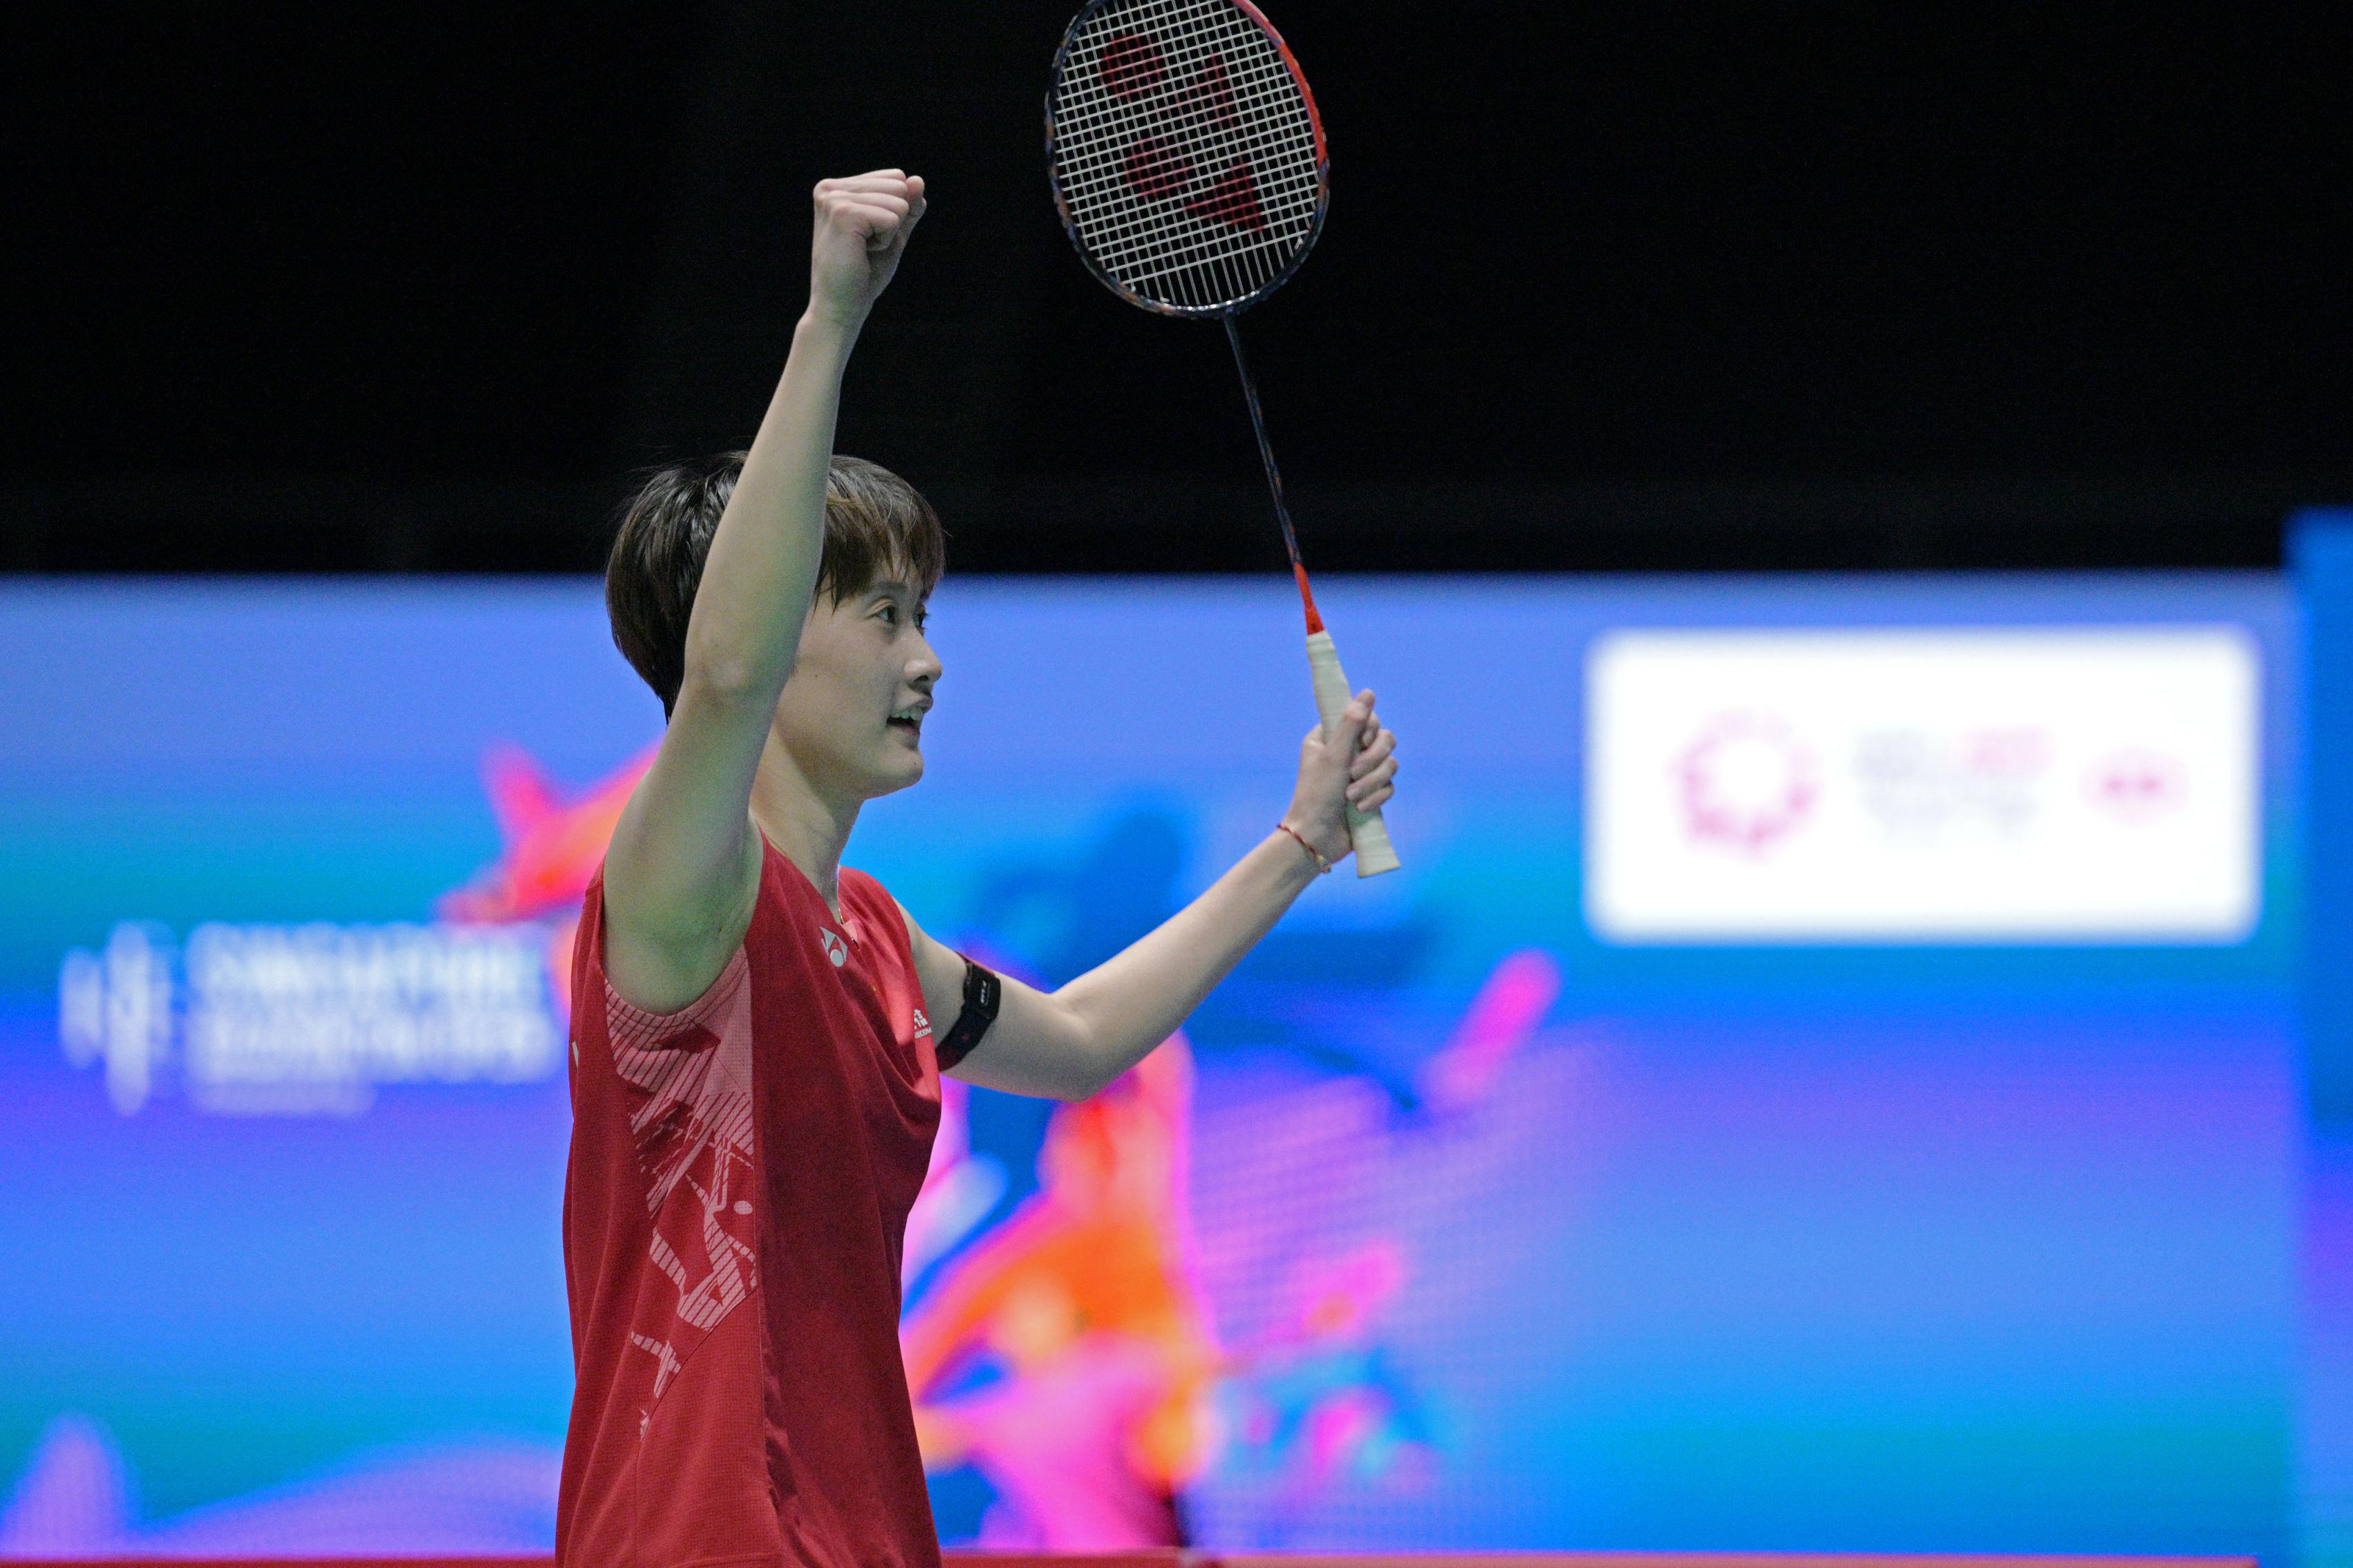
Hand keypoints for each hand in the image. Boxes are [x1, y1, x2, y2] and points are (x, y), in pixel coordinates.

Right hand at [807, 170, 926, 328]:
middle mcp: (831, 188)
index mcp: (837, 188)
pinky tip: (862, 253)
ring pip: (899, 201)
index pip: (896, 178)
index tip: (868, 236)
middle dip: (894, 221)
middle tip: (866, 246)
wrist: (841, 307)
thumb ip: (907, 207)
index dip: (895, 212)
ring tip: (863, 250)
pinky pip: (893, 218)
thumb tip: (918, 180)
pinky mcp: (844, 213)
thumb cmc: (864, 274)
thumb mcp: (893, 234)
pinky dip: (886, 242)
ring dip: (889, 233)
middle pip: (899, 185)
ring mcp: (835, 198)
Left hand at [1280, 690, 1396, 866]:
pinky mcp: (1372, 793)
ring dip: (1372, 781)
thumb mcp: (1333, 756)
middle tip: (1353, 773)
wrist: (1317, 837)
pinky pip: (1390, 786)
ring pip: (1390, 764)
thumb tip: (1368, 692)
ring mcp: (1361, 773)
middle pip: (1384, 739)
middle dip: (1373, 759)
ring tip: (1351, 796)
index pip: (1366, 718)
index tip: (1361, 742)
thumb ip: (1351, 723)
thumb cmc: (1316, 794)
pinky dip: (1377, 797)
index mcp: (1331, 737)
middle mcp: (1347, 752)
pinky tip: (1360, 808)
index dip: (1370, 729)